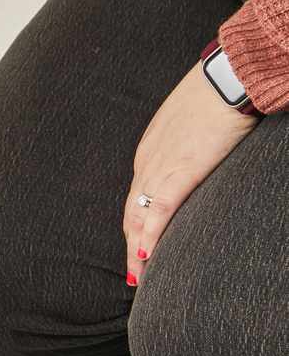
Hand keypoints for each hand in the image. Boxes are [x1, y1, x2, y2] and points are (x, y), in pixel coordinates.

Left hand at [124, 60, 257, 285]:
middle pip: (131, 213)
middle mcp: (147, 162)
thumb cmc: (215, 93)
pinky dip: (151, 235)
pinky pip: (160, 210)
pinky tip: (147, 257)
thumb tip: (197, 154)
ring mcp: (161, 167)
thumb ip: (187, 144)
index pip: (137, 197)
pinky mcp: (181, 171)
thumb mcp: (191, 123)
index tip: (136, 245)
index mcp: (150, 151)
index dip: (135, 224)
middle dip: (130, 245)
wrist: (225, 77)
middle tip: (134, 274)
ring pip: (139, 217)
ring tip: (138, 277)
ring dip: (137, 250)